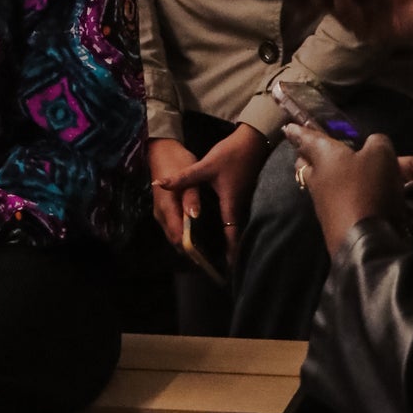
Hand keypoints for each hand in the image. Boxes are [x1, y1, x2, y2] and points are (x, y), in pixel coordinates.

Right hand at [148, 136, 198, 247]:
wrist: (162, 150)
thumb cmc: (177, 161)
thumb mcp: (188, 175)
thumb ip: (191, 198)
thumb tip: (194, 216)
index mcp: (166, 207)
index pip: (177, 236)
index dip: (192, 250)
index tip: (209, 258)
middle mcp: (161, 214)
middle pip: (175, 240)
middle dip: (192, 251)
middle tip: (213, 258)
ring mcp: (161, 213)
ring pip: (174, 236)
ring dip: (189, 244)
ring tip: (209, 250)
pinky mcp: (164, 211)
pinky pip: (174, 229)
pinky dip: (185, 236)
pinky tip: (199, 236)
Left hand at [156, 123, 270, 263]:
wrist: (252, 141)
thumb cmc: (230, 156)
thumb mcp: (205, 166)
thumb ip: (183, 178)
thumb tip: (160, 184)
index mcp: (231, 206)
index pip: (232, 237)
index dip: (230, 254)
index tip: (225, 271)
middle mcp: (240, 208)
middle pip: (234, 236)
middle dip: (227, 251)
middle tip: (215, 265)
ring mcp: (243, 202)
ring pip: (235, 227)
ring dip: (227, 240)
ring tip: (214, 253)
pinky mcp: (242, 196)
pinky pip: (235, 217)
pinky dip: (228, 227)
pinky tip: (218, 228)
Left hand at [283, 125, 406, 256]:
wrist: (364, 243)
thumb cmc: (367, 188)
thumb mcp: (380, 156)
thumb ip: (377, 143)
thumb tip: (372, 142)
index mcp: (322, 155)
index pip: (304, 137)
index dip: (298, 130)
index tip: (288, 126)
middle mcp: (316, 178)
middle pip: (305, 163)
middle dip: (308, 156)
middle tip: (315, 151)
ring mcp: (321, 204)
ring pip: (318, 185)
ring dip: (327, 179)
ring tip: (344, 174)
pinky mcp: (331, 224)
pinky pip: (332, 203)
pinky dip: (341, 198)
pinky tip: (356, 198)